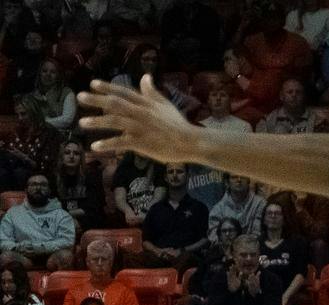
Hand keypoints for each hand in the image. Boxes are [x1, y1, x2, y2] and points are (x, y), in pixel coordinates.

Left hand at [78, 77, 203, 162]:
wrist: (190, 142)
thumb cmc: (178, 124)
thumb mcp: (165, 104)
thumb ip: (152, 92)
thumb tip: (145, 76)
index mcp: (146, 103)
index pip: (124, 92)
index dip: (108, 87)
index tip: (93, 84)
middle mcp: (141, 113)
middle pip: (115, 104)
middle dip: (96, 100)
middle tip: (80, 97)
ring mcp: (140, 128)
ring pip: (115, 122)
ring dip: (98, 122)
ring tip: (82, 123)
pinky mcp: (142, 143)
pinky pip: (121, 142)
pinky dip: (108, 144)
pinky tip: (95, 146)